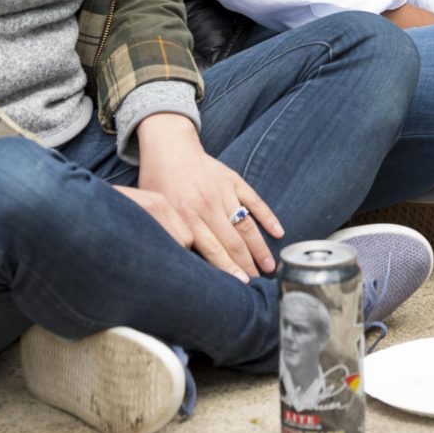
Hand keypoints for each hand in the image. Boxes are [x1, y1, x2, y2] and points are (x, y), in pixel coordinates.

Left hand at [134, 114, 282, 281]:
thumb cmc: (158, 183)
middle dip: (247, 266)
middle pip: (232, 241)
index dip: (228, 269)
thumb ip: (168, 234)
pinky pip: (254, 200)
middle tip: (258, 285)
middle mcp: (206, 205)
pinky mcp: (232, 179)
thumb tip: (176, 265)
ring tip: (270, 267)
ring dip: (259, 247)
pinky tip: (279, 232)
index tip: (241, 286)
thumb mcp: (155, 210)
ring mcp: (222, 191)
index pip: (212, 249)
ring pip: (246, 224)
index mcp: (185, 215)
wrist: (169, 146)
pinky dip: (267, 216)